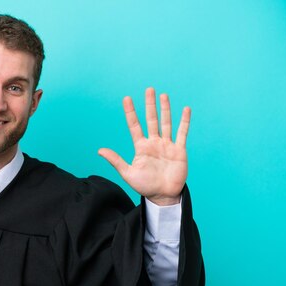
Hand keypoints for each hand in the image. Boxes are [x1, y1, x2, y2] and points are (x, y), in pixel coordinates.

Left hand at [98, 87, 190, 205]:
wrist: (163, 196)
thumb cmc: (145, 186)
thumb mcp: (128, 173)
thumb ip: (116, 160)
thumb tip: (100, 150)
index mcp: (141, 147)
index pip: (134, 126)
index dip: (131, 112)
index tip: (126, 99)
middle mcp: (154, 143)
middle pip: (151, 120)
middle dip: (150, 105)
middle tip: (149, 89)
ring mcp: (167, 145)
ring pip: (166, 123)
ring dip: (165, 109)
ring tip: (163, 95)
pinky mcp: (179, 150)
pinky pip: (182, 133)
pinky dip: (184, 121)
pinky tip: (185, 109)